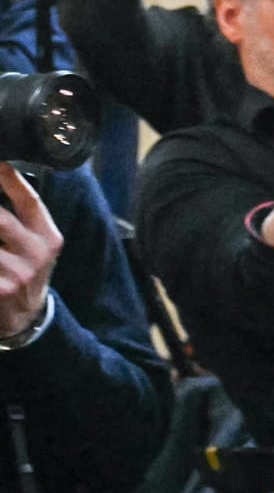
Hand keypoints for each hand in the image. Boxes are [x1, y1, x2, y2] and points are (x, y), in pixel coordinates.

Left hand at [0, 163, 60, 338]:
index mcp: (49, 237)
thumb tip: (3, 176)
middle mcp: (37, 253)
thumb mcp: (38, 245)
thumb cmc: (26, 270)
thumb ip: (24, 217)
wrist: (25, 316)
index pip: (29, 201)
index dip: (9, 178)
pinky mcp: (0, 289)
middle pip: (0, 218)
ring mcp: (17, 273)